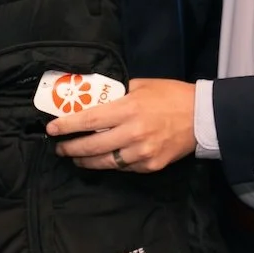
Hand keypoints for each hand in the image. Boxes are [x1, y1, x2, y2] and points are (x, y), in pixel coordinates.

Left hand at [47, 78, 196, 172]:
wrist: (202, 117)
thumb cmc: (172, 95)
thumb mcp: (143, 85)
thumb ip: (119, 93)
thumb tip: (96, 97)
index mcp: (129, 109)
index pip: (89, 120)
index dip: (67, 126)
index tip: (51, 129)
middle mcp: (133, 133)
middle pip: (91, 146)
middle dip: (70, 148)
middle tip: (60, 147)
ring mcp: (141, 153)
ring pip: (105, 162)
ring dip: (86, 161)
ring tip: (76, 158)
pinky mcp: (150, 165)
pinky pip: (123, 167)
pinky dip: (111, 164)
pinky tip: (105, 159)